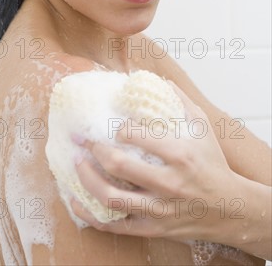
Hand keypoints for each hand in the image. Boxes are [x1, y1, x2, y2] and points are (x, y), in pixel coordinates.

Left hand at [70, 83, 239, 241]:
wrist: (230, 209)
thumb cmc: (213, 165)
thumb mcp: (203, 128)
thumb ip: (182, 101)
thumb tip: (160, 80)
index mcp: (180, 155)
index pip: (140, 138)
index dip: (119, 130)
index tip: (113, 126)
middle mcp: (169, 183)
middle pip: (120, 166)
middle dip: (95, 150)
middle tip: (83, 139)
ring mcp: (159, 209)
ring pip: (112, 197)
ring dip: (87, 178)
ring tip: (77, 163)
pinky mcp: (153, 228)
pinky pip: (116, 224)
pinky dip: (91, 214)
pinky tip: (77, 200)